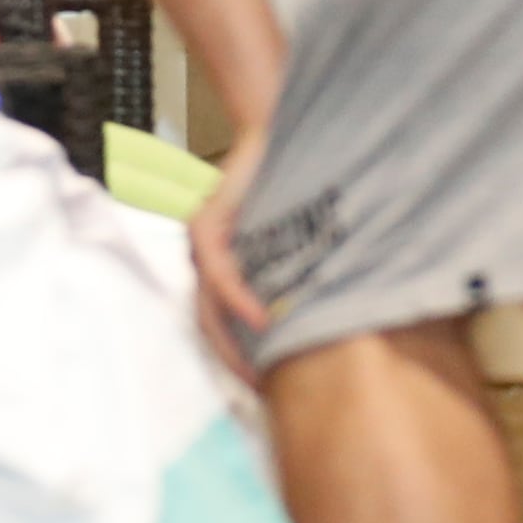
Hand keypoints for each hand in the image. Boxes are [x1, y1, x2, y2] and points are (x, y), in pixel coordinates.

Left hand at [185, 123, 275, 373]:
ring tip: (260, 371)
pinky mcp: (206, 224)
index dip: (237, 357)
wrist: (269, 131)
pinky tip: (261, 320)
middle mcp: (202, 257)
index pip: (219, 324)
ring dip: (234, 341)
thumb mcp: (287, 233)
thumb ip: (287, 267)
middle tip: (262, 392)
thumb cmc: (284, 183)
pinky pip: (220, 273)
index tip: (264, 387)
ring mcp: (200, 241)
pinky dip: (239, 299)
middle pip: (208, 324)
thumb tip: (322, 311)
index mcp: (219, 264)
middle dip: (233, 362)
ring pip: (208, 305)